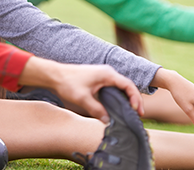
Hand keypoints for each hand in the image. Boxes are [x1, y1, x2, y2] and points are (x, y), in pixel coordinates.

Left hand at [18, 57, 142, 122]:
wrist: (55, 75)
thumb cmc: (67, 83)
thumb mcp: (82, 99)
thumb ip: (96, 110)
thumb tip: (107, 121)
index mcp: (107, 74)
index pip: (128, 85)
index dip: (135, 97)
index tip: (136, 110)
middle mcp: (108, 73)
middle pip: (127, 85)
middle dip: (135, 99)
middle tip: (139, 114)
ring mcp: (103, 75)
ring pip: (121, 86)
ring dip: (128, 98)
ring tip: (132, 111)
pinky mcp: (99, 79)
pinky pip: (114, 87)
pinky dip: (120, 96)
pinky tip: (119, 106)